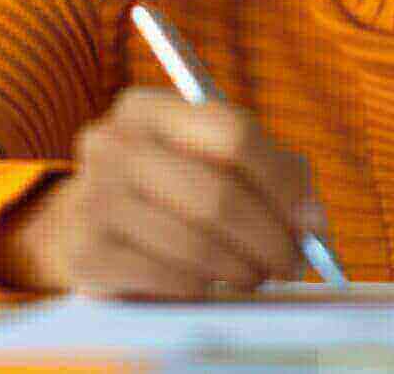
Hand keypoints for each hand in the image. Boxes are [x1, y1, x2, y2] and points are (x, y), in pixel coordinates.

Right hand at [0, 87, 328, 298]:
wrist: (81, 225)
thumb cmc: (166, 188)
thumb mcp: (208, 159)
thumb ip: (270, 173)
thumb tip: (312, 220)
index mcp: (147, 108)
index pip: (231, 133)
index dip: (281, 181)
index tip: (311, 218)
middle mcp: (113, 143)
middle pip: (217, 194)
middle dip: (269, 238)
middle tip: (292, 263)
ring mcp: (93, 197)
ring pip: (196, 243)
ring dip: (242, 269)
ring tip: (255, 276)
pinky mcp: (86, 252)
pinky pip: (167, 277)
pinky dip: (202, 286)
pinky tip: (210, 284)